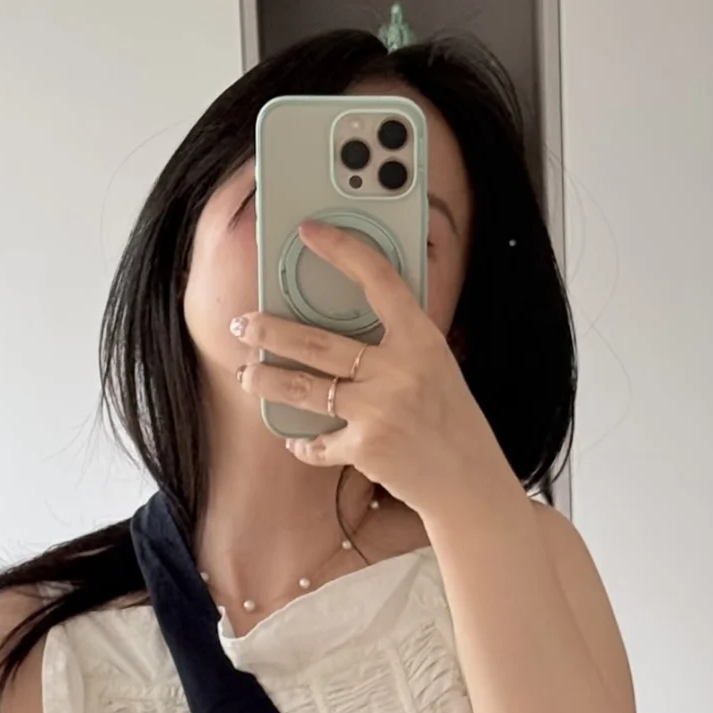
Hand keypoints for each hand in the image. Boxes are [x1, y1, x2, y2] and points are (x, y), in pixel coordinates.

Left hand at [232, 219, 509, 517]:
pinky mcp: (366, 447)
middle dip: (271, 332)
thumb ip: (400, 342)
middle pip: (317, 342)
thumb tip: (349, 322)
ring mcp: (379, 410)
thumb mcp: (437, 366)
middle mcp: (398, 370)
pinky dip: (305, 445)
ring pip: (305, 390)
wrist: (469, 480)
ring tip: (247, 375)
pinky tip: (297, 440)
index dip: (341, 249)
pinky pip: (320, 442)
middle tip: (244, 324)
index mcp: (421, 340)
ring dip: (267, 382)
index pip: (378, 279)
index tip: (310, 232)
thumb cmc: (451, 421)